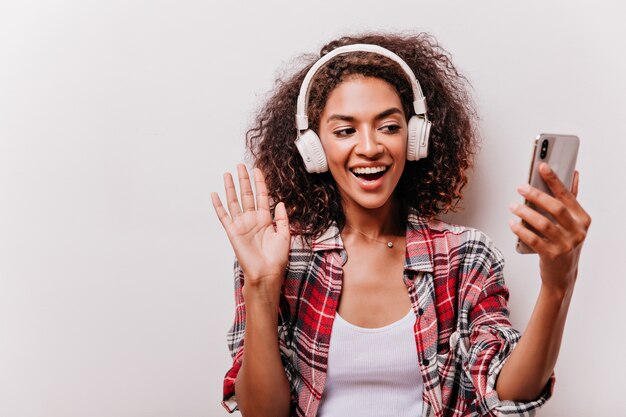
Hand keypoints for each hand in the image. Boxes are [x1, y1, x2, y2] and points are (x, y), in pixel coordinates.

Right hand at [212, 164, 289, 299]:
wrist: (266, 273)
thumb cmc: (277, 258)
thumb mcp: (285, 235)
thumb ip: (282, 218)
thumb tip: (280, 202)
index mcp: (266, 219)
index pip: (262, 196)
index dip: (260, 182)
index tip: (258, 169)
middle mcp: (252, 219)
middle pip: (247, 195)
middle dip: (244, 180)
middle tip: (241, 165)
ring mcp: (241, 225)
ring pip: (234, 201)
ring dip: (231, 187)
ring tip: (227, 174)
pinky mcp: (232, 232)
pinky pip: (223, 216)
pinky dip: (218, 205)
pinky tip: (214, 194)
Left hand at [509, 163, 591, 293]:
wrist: (562, 274)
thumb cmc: (565, 242)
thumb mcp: (572, 222)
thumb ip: (570, 199)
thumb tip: (574, 173)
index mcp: (582, 219)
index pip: (567, 195)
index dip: (554, 179)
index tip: (542, 166)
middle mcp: (577, 232)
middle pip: (555, 208)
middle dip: (536, 195)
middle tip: (520, 188)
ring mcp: (565, 245)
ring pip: (542, 224)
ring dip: (524, 212)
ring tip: (512, 206)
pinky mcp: (551, 255)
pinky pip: (533, 239)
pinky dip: (520, 230)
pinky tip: (512, 223)